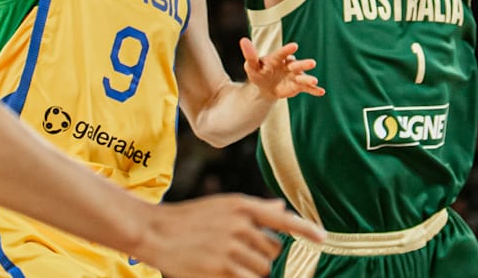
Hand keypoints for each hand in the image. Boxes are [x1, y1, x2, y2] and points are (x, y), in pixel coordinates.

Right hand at [138, 195, 322, 277]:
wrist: (154, 231)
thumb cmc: (188, 219)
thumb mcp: (221, 206)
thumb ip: (253, 209)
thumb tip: (281, 207)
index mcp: (240, 205)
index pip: (281, 218)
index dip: (305, 229)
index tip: (323, 238)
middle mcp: (239, 224)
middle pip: (273, 251)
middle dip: (263, 256)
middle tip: (238, 253)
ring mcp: (231, 247)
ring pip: (262, 270)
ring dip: (250, 272)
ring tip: (226, 263)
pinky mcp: (222, 268)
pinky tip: (222, 271)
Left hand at [241, 38, 323, 99]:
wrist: (265, 86)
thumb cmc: (258, 72)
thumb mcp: (252, 65)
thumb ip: (250, 55)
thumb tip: (243, 40)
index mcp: (278, 58)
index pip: (282, 53)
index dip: (288, 50)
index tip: (295, 46)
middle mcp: (289, 65)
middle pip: (296, 64)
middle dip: (303, 64)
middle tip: (312, 63)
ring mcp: (295, 75)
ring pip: (303, 76)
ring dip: (308, 78)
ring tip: (314, 81)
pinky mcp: (298, 85)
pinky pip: (307, 88)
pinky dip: (314, 89)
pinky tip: (321, 92)